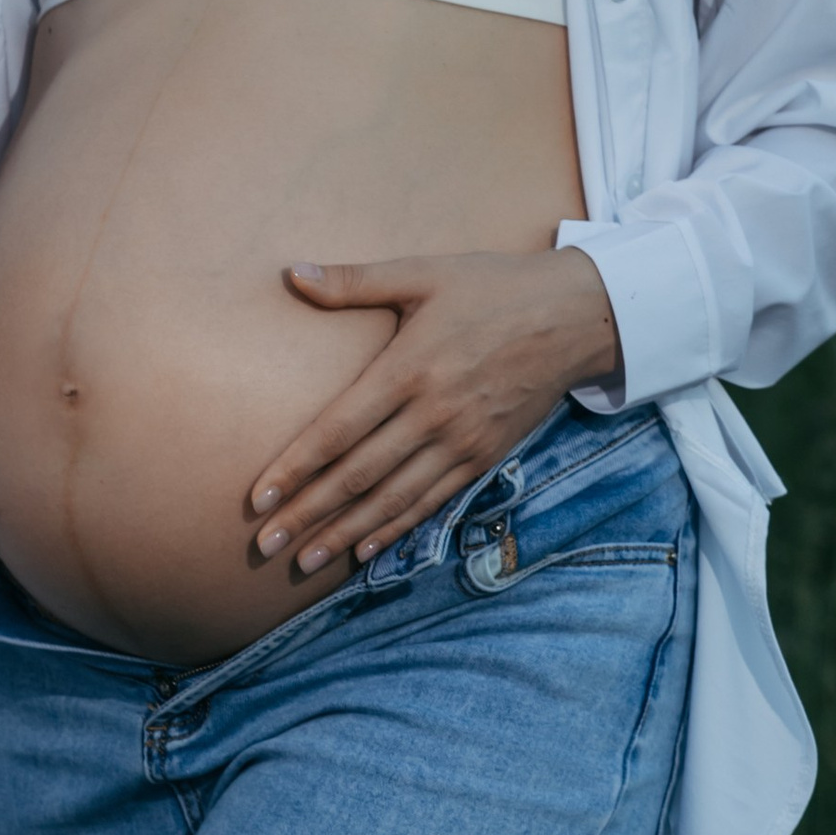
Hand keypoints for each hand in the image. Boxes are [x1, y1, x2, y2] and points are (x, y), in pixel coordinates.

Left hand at [247, 249, 622, 574]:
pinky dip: (397, 528)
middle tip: (266, 543)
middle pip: (358, 476)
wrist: (575, 316)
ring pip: (393, 499)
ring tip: (304, 561)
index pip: (338, 431)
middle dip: (309, 513)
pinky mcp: (485, 457)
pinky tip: (365, 549)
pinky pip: (433, 501)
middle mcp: (433, 415)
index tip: (259, 498)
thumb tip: (292, 273)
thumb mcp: (422, 273)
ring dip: (345, 533)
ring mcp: (462, 442)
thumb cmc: (491, 288)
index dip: (296, 468)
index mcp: (408, 369)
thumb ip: (355, 281)